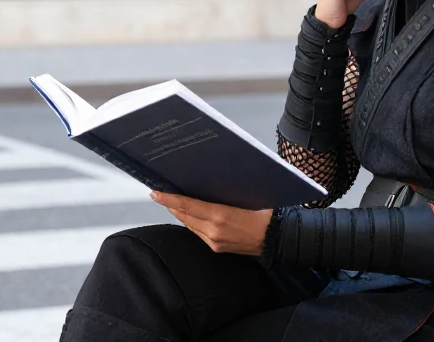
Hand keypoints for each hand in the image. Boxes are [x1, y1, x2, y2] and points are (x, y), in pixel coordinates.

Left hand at [151, 191, 271, 255]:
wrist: (277, 239)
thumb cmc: (265, 214)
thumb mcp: (244, 198)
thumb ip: (223, 195)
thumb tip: (206, 185)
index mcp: (220, 216)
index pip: (188, 205)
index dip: (169, 198)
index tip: (155, 192)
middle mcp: (213, 231)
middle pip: (184, 216)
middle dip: (171, 205)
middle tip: (160, 194)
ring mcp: (214, 242)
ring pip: (189, 225)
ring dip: (180, 214)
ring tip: (171, 202)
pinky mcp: (217, 248)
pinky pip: (198, 233)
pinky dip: (191, 222)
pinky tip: (189, 215)